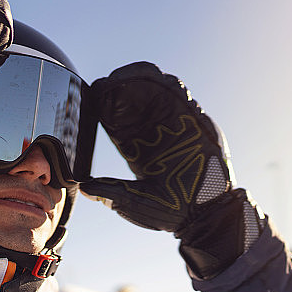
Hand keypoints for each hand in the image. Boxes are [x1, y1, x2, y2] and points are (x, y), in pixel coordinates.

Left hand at [80, 61, 234, 232]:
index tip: (92, 97)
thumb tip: (84, 189)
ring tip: (130, 76)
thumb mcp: (136, 202)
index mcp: (135, 147)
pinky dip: (165, 82)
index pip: (113, 117)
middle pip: (130, 96)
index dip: (101, 103)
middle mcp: (151, 131)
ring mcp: (172, 122)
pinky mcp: (193, 119)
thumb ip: (112, 193)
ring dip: (140, 77)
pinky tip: (154, 79)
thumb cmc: (173, 211)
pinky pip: (178, 93)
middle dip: (118, 84)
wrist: (207, 214)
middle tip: (108, 82)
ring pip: (153, 88)